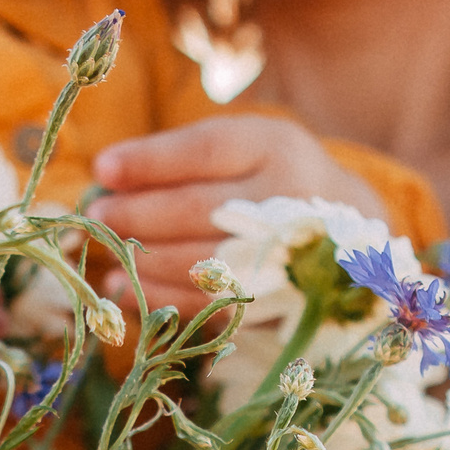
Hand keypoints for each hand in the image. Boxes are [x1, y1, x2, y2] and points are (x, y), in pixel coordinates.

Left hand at [91, 116, 388, 313]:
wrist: (350, 229)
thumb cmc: (271, 178)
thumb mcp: (244, 148)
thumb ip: (184, 158)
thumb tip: (107, 177)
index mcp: (277, 147)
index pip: (205, 150)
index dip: (149, 162)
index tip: (102, 169)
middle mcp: (288, 198)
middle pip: (199, 208)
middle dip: (139, 214)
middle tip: (99, 216)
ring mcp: (287, 253)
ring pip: (201, 260)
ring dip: (143, 260)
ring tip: (106, 252)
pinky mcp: (278, 299)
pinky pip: (208, 302)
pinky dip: (159, 296)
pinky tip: (124, 288)